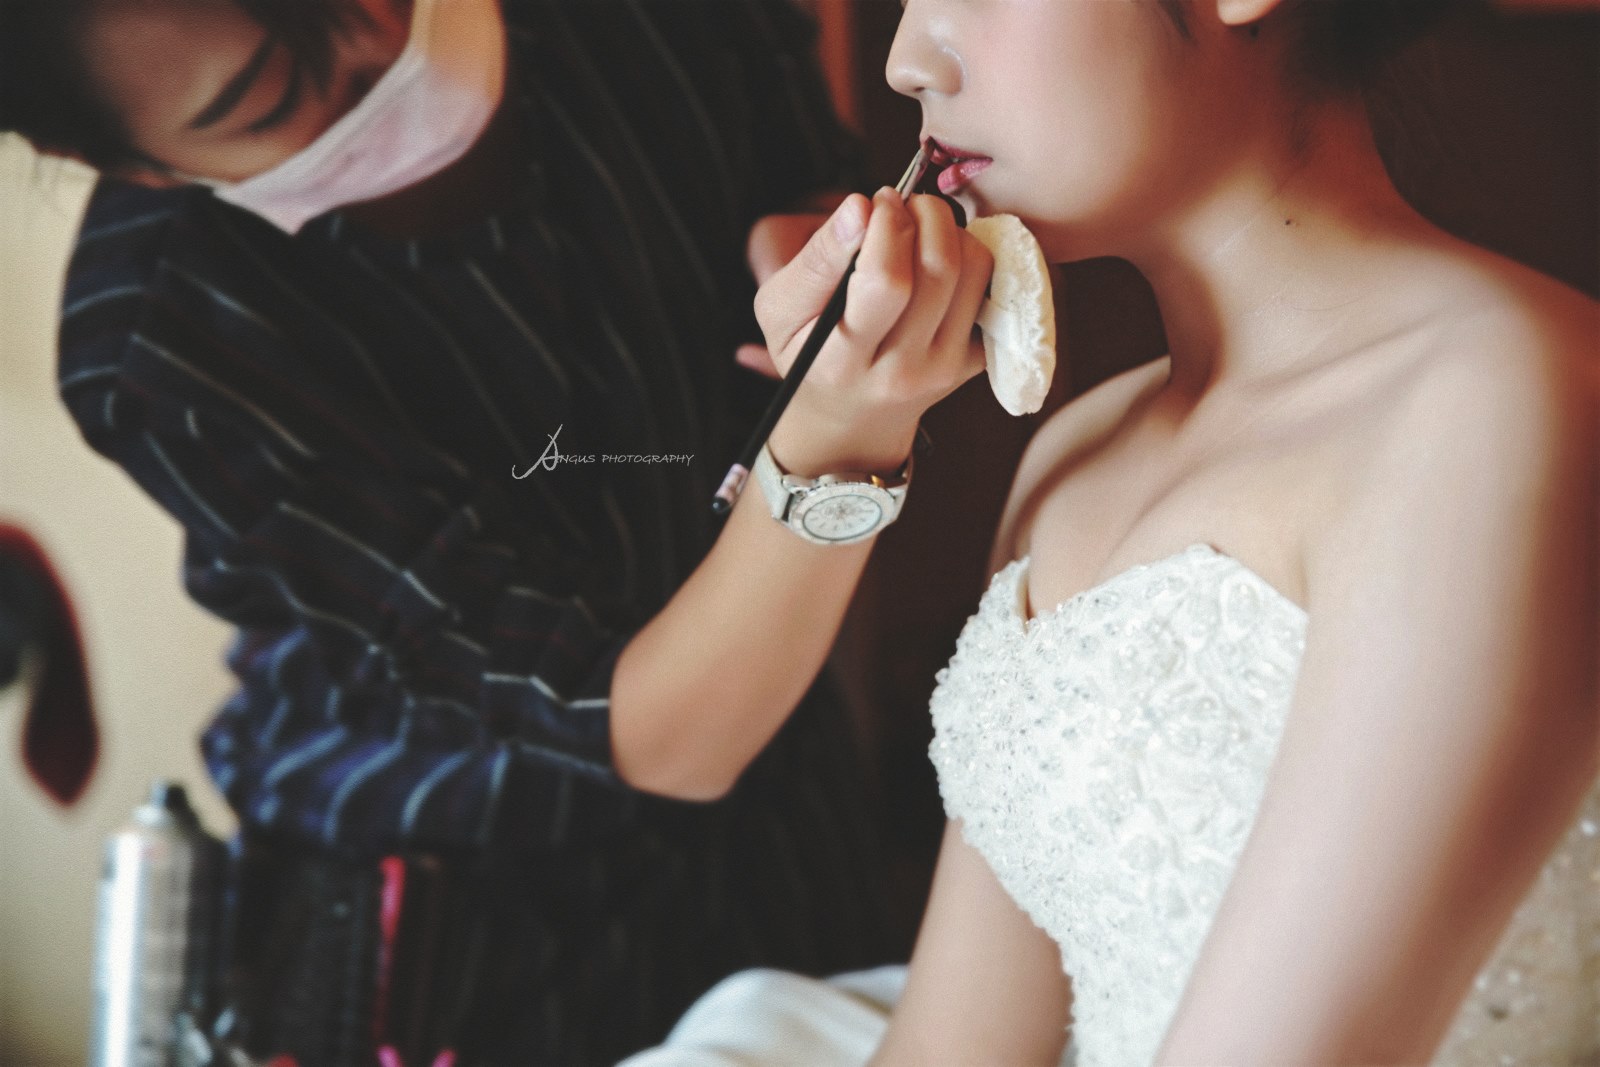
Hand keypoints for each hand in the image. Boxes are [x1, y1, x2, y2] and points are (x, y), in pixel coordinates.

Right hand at [753, 188, 991, 474]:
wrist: (852, 417)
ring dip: (952, 229)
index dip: (887, 225)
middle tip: (903, 204)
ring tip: (921, 227)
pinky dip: (972, 258)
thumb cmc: (810, 351)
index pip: (885, 282)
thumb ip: (817, 259)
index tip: (876, 201)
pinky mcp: (975, 361)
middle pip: (939, 270)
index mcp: (844, 362)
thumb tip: (860, 206)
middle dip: (926, 215)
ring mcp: (944, 368)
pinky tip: (939, 261)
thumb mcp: (781, 310)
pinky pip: (993, 289)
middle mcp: (902, 372)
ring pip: (973, 271)